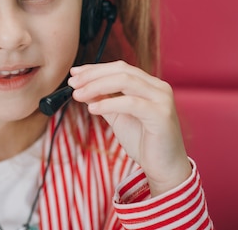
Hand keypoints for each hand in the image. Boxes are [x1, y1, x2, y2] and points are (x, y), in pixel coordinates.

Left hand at [68, 60, 191, 196]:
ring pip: (125, 81)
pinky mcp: (161, 115)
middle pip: (121, 70)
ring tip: (78, 95)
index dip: (95, 69)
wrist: (164, 168)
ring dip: (97, 86)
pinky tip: (92, 109)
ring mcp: (162, 99)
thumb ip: (103, 100)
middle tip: (73, 84)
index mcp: (149, 85)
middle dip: (93, 75)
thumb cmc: (143, 142)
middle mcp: (158, 87)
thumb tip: (82, 87)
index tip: (74, 74)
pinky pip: (131, 103)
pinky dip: (108, 104)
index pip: (119, 68)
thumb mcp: (117, 116)